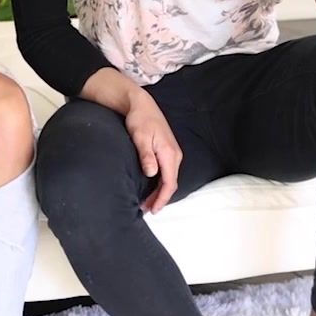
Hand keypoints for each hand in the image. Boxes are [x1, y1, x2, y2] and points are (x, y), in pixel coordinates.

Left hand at [126, 91, 182, 212]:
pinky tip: (151, 188)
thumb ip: (146, 156)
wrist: (142, 105)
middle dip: (160, 198)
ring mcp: (172, 154)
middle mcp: (175, 155)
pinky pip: (167, 173)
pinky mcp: (167, 152)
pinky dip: (160, 183)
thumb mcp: (140, 137)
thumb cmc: (140, 120)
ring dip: (159, 192)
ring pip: (169, 179)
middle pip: (171, 183)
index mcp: (170, 153)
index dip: (161, 198)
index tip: (153, 209)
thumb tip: (152, 173)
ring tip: (147, 203)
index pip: (169, 182)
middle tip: (146, 210)